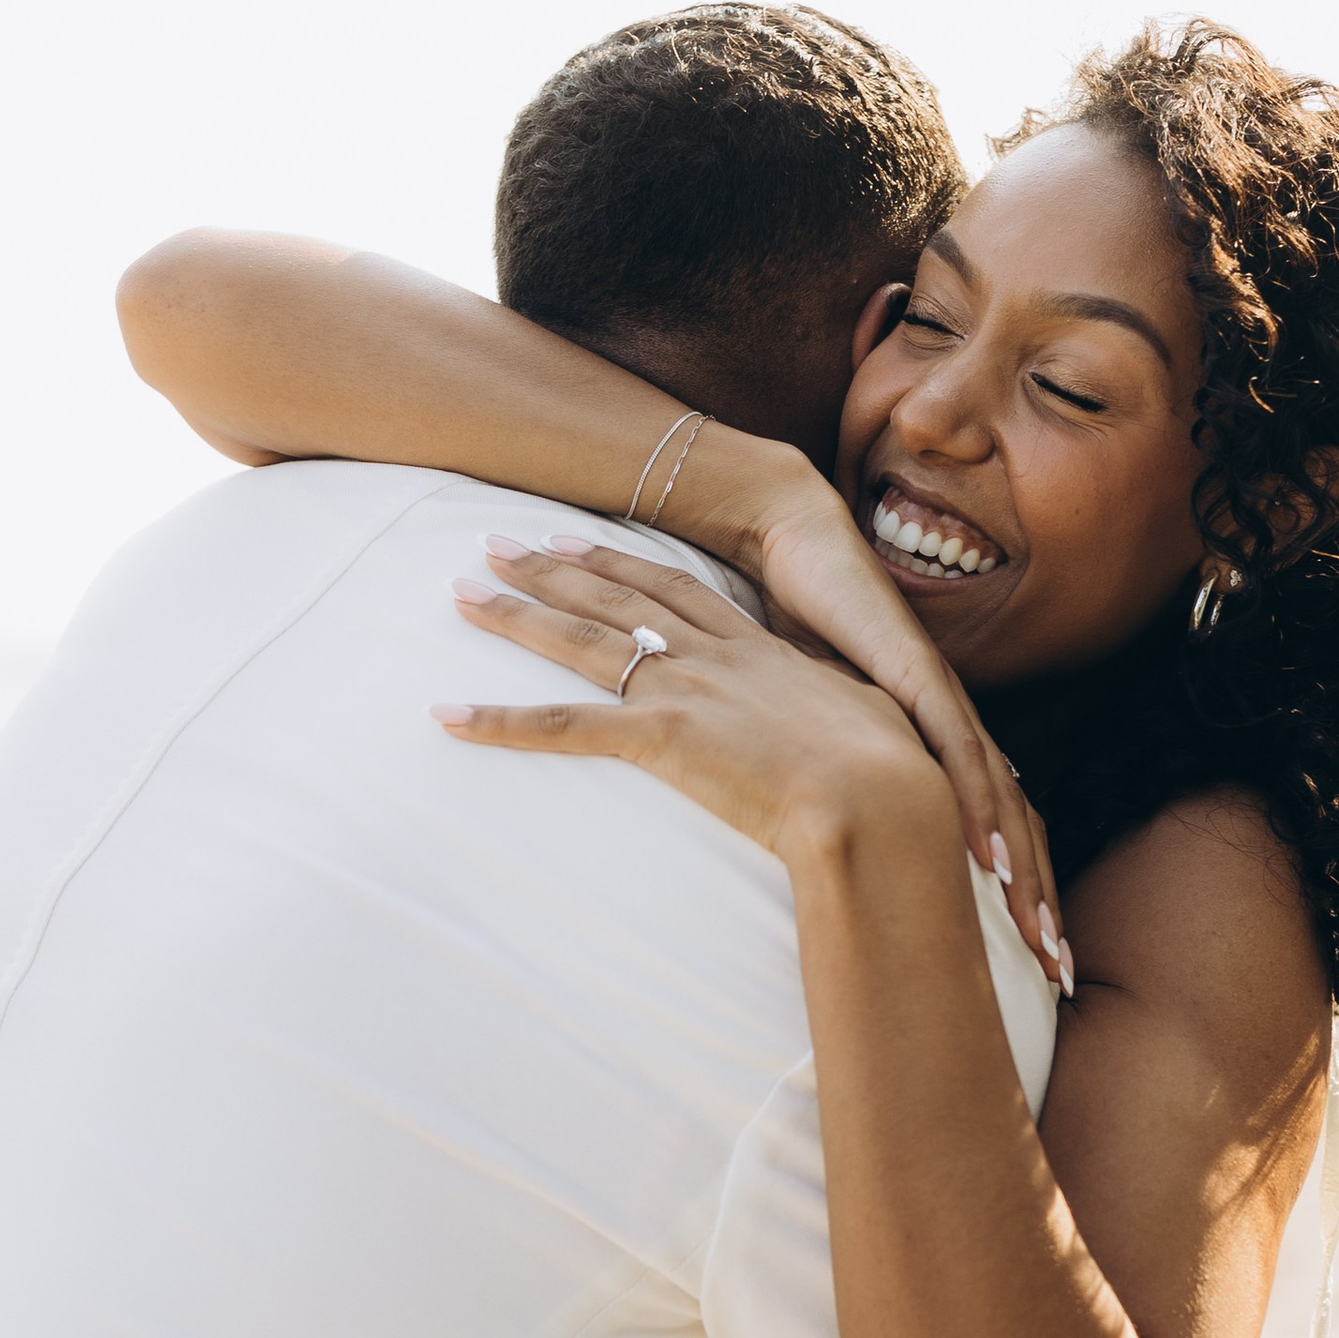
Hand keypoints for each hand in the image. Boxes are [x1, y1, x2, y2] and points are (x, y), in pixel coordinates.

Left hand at [437, 537, 946, 874]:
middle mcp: (711, 658)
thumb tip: (851, 728)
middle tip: (495, 542)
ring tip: (460, 592)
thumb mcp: (867, 728)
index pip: (673, 591)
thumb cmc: (890, 774)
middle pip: (615, 600)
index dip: (620, 564)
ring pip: (581, 643)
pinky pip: (564, 729)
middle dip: (550, 570)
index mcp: (757, 651)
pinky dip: (501, 722)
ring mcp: (684, 691)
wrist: (881, 795)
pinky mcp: (662, 737)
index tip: (575, 542)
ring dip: (515, 617)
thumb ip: (841, 717)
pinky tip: (448, 717)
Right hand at [735, 475, 1064, 984]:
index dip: (1018, 896)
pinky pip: (957, 752)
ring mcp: (942, 700)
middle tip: (1056, 971)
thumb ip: (835, 777)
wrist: (796, 543)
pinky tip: (989, 855)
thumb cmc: (801, 635)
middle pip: (1018, 826)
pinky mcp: (918, 675)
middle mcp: (954, 725)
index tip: (1028, 963)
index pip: (994, 830)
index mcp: (935, 743)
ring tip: (1035, 931)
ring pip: (1000, 799)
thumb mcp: (818, 731)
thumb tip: (826, 844)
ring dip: (1023, 869)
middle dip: (1040, 902)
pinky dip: (978, 806)